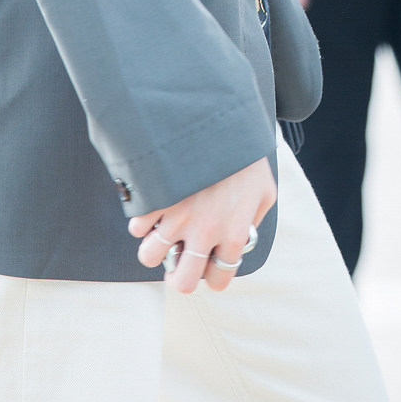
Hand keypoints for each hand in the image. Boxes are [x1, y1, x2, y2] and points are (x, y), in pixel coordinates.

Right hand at [129, 157, 276, 294]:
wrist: (217, 119)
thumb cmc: (244, 155)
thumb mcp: (264, 191)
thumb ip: (254, 221)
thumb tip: (242, 238)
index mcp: (234, 234)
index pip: (219, 280)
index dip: (211, 277)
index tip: (206, 267)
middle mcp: (204, 232)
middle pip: (181, 281)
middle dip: (178, 276)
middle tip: (178, 261)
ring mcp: (176, 215)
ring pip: (150, 256)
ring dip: (155, 249)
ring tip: (163, 232)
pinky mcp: (156, 197)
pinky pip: (136, 226)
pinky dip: (142, 220)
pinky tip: (155, 206)